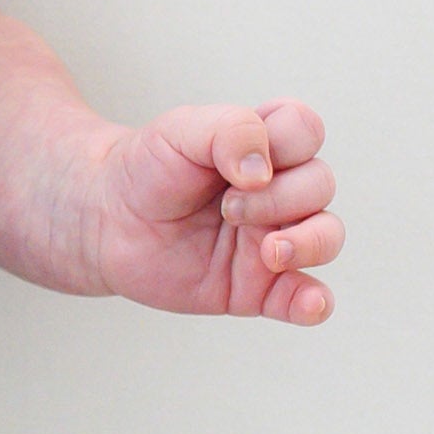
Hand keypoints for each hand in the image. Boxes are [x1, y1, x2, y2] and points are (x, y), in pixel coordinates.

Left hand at [89, 100, 340, 324]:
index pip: (306, 130)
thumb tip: (263, 171)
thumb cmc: (148, 169)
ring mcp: (273, 238)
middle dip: (280, 196)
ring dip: (309, 242)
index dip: (285, 141)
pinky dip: (314, 302)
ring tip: (268, 252)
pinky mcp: (258, 287)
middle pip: (320, 183)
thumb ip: (230, 130)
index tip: (237, 163)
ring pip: (326, 236)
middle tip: (227, 208)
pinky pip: (304, 298)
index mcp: (265, 145)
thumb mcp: (179, 129)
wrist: (106, 221)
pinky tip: (310, 303)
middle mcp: (279, 190)